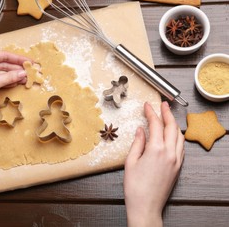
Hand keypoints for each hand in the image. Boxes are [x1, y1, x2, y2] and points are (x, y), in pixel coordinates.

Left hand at [0, 51, 28, 113]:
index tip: (30, 62)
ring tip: (25, 79)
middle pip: (3, 64)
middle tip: (30, 73)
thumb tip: (24, 73)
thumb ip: (8, 77)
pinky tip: (15, 83)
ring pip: (0, 72)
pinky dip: (6, 81)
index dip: (18, 59)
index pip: (4, 55)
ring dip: (12, 76)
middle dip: (16, 69)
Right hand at [124, 102, 184, 226]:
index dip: (151, 112)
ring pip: (180, 136)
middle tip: (162, 104)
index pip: (156, 124)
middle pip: (172, 127)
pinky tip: (172, 135)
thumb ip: (138, 143)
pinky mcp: (178, 167)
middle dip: (167, 113)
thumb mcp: (130, 161)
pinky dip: (177, 137)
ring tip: (167, 117)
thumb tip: (141, 130)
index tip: (147, 105)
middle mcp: (170, 153)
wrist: (145, 206)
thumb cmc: (135, 186)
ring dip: (174, 124)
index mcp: (156, 149)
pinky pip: (181, 147)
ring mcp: (176, 160)